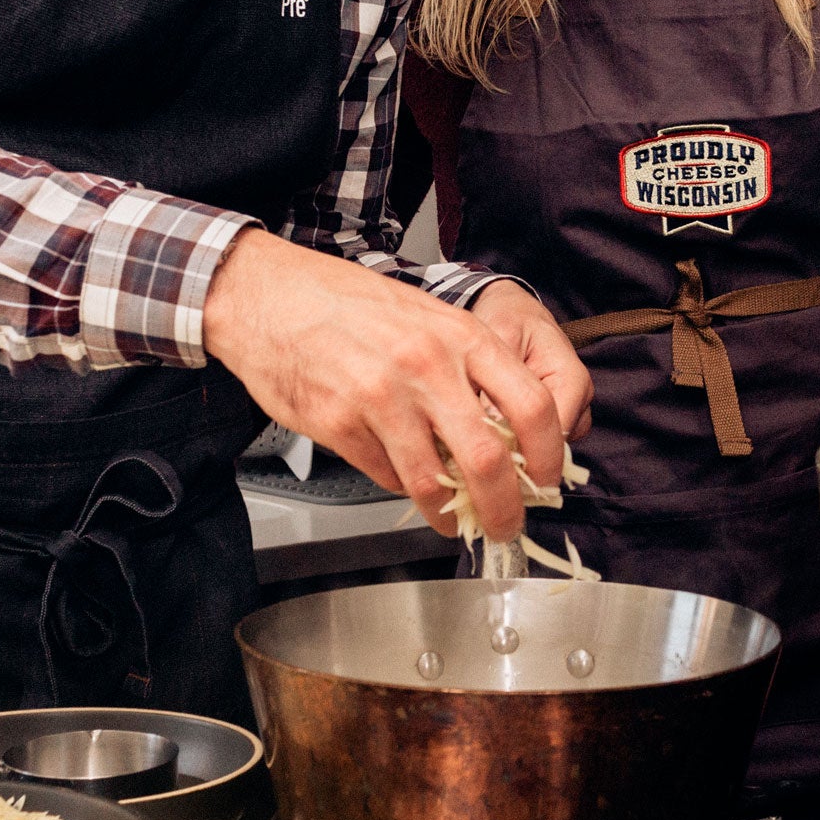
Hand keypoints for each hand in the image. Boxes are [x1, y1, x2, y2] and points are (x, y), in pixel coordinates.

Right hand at [202, 231, 572, 540]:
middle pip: (489, 460)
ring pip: (433, 482)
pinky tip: (404, 481)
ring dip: (449, 514)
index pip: (533, 405)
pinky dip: (401, 489)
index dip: (549, 455)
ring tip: (453, 521)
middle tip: (506, 524)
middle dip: (505, 507)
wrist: (270, 295)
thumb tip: (508, 431)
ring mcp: (381, 398)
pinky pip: (386, 477)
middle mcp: (427, 367)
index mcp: (461, 336)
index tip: (547, 481)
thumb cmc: (349, 303)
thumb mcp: (428, 318)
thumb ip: (469, 368)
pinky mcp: (340, 425)